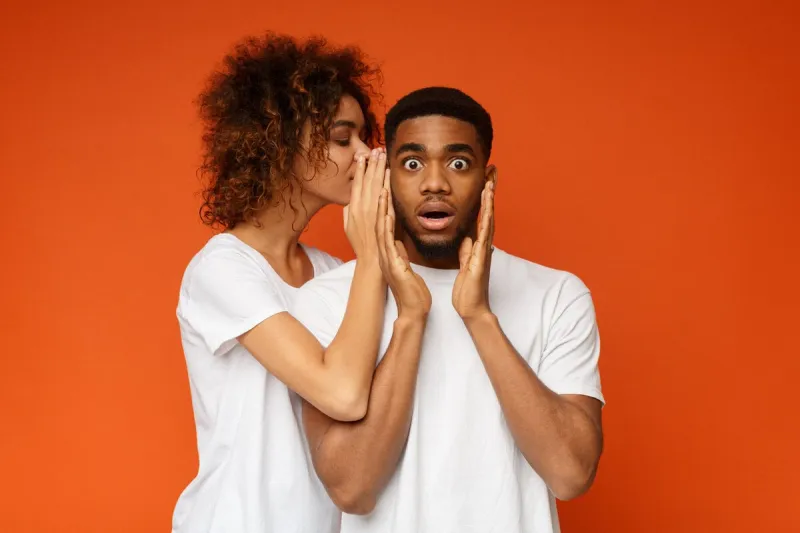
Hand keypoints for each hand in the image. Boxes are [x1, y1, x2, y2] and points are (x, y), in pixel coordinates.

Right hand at [344, 148, 387, 260]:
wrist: (370, 258)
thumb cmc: (360, 242)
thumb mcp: (348, 225)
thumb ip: (348, 210)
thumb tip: (349, 200)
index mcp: (353, 207)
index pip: (356, 183)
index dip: (360, 168)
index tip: (362, 155)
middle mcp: (361, 207)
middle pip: (366, 180)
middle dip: (371, 163)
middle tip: (375, 149)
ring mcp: (372, 211)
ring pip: (375, 185)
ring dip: (378, 169)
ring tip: (381, 155)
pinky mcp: (381, 216)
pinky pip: (383, 196)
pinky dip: (385, 184)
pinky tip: (387, 173)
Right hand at [376, 185, 431, 319]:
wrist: (414, 312)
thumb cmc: (412, 292)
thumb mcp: (405, 267)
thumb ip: (400, 253)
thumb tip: (397, 243)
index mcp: (389, 254)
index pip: (384, 225)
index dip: (383, 206)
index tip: (384, 187)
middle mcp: (385, 254)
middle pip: (379, 222)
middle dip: (378, 202)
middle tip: (379, 183)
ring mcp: (387, 259)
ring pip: (380, 228)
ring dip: (380, 208)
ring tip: (380, 189)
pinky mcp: (392, 265)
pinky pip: (387, 242)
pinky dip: (386, 226)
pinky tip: (386, 212)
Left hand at [452, 179, 494, 321]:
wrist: (471, 307)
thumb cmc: (467, 288)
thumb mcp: (464, 264)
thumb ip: (467, 250)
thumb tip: (468, 238)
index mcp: (478, 243)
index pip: (480, 214)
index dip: (483, 196)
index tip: (484, 177)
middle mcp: (484, 242)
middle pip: (488, 210)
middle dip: (490, 189)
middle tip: (492, 168)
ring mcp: (485, 248)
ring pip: (489, 217)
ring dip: (490, 197)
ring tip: (490, 178)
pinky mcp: (482, 255)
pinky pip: (485, 231)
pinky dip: (487, 215)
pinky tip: (488, 203)